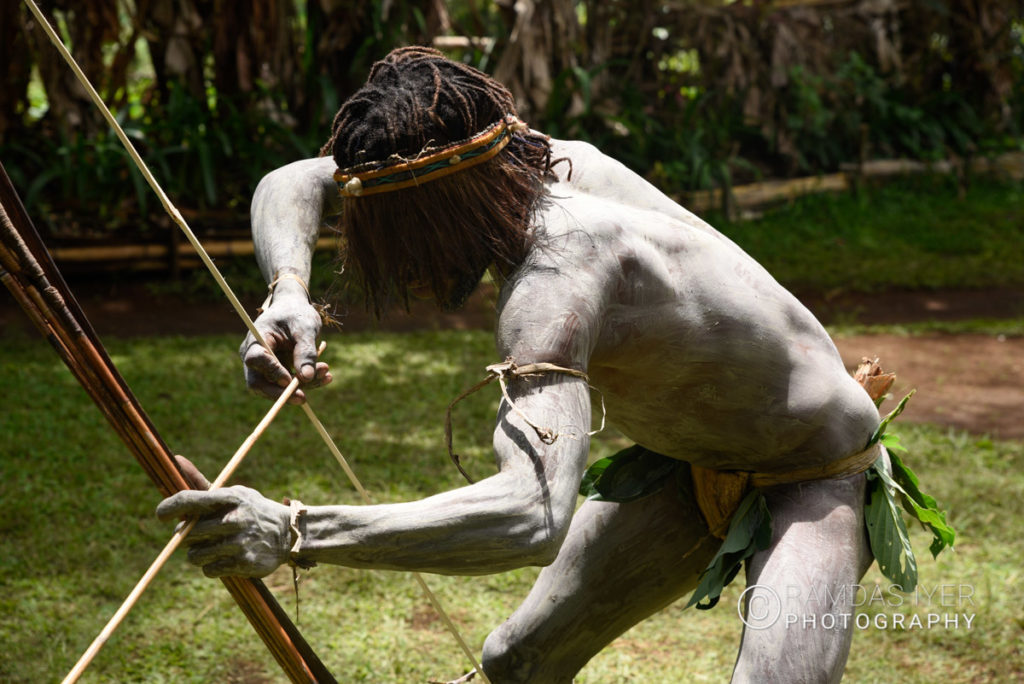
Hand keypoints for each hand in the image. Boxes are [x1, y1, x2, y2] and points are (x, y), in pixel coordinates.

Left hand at [156, 486, 290, 577]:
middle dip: (186, 536)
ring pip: (195, 555)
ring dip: (198, 553)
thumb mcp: (234, 494)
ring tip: (213, 546)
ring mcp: (240, 543)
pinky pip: (209, 570)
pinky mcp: (244, 563)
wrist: (288, 534)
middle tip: (197, 534)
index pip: (189, 499)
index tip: (161, 514)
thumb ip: (202, 484)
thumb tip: (177, 459)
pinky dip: (212, 566)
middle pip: (188, 533)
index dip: (169, 507)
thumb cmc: (253, 511)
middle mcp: (235, 519)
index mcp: (231, 498)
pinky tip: (225, 558)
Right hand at [240, 292, 330, 403]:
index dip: (271, 371)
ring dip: (302, 386)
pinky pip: (289, 384)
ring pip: (276, 387)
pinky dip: (308, 382)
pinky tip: (326, 376)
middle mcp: (254, 355)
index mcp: (256, 338)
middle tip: (303, 399)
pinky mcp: (277, 372)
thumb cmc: (297, 313)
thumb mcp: (305, 327)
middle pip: (259, 382)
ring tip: (326, 373)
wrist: (295, 309)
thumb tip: (306, 377)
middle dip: (281, 393)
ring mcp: (264, 366)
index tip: (290, 380)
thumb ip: (305, 350)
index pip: (256, 359)